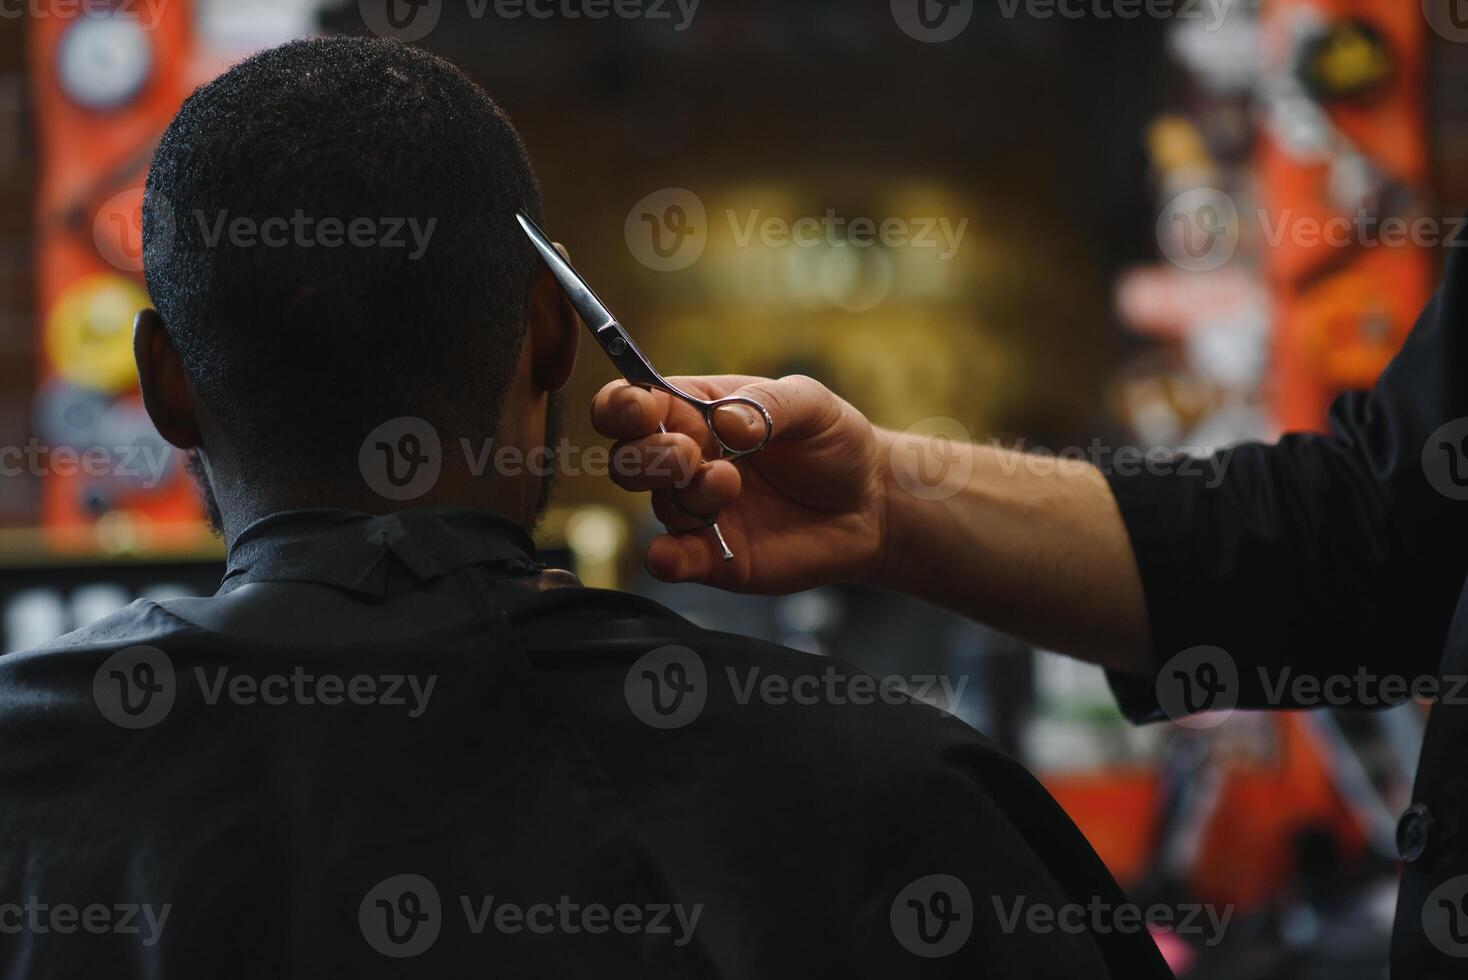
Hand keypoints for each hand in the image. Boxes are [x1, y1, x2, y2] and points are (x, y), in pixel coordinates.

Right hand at [591, 375, 885, 591]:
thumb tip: (726, 421)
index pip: (632, 405)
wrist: (870, 503)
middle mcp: (687, 461)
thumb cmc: (833, 442)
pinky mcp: (713, 557)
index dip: (622, 406)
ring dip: (686, 494)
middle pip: (629, 459)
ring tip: (730, 484)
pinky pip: (673, 561)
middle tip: (691, 454)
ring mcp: (698, 511)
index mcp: (695, 412)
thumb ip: (766, 405)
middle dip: (648, 455)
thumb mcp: (811, 404)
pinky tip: (670, 555)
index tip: (643, 410)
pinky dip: (665, 559)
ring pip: (660, 505)